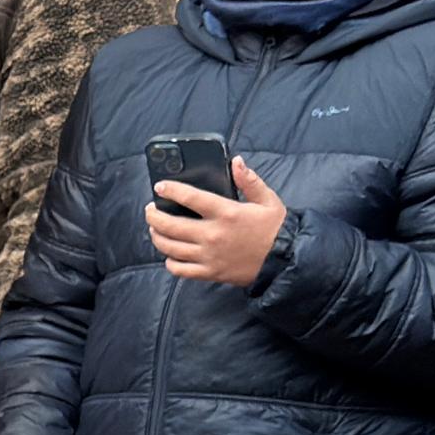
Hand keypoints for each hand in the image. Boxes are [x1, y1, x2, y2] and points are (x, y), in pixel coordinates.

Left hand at [148, 154, 285, 287]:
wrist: (284, 261)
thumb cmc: (276, 229)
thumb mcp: (268, 200)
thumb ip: (250, 181)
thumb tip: (236, 162)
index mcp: (227, 213)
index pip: (191, 198)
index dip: (171, 190)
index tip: (160, 186)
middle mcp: (213, 235)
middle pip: (171, 225)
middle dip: (154, 216)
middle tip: (150, 209)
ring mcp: (209, 256)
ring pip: (170, 248)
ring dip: (157, 237)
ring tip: (155, 228)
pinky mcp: (210, 273)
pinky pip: (180, 270)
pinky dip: (170, 263)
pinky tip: (170, 255)